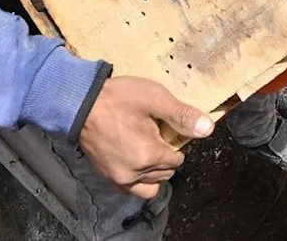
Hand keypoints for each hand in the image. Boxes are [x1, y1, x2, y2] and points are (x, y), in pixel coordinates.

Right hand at [78, 76, 212, 198]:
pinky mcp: (107, 176)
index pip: (177, 159)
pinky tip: (136, 157)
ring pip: (150, 186)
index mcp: (147, 155)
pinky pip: (131, 188)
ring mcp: (118, 178)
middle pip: (165, 173)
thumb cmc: (117, 98)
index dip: (176, 142)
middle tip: (157, 135)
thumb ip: (182, 115)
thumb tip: (207, 128)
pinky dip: (138, 178)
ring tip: (149, 149)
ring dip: (155, 172)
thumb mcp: (155, 98)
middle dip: (167, 157)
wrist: (79, 102)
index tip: (167, 128)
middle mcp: (133, 174)